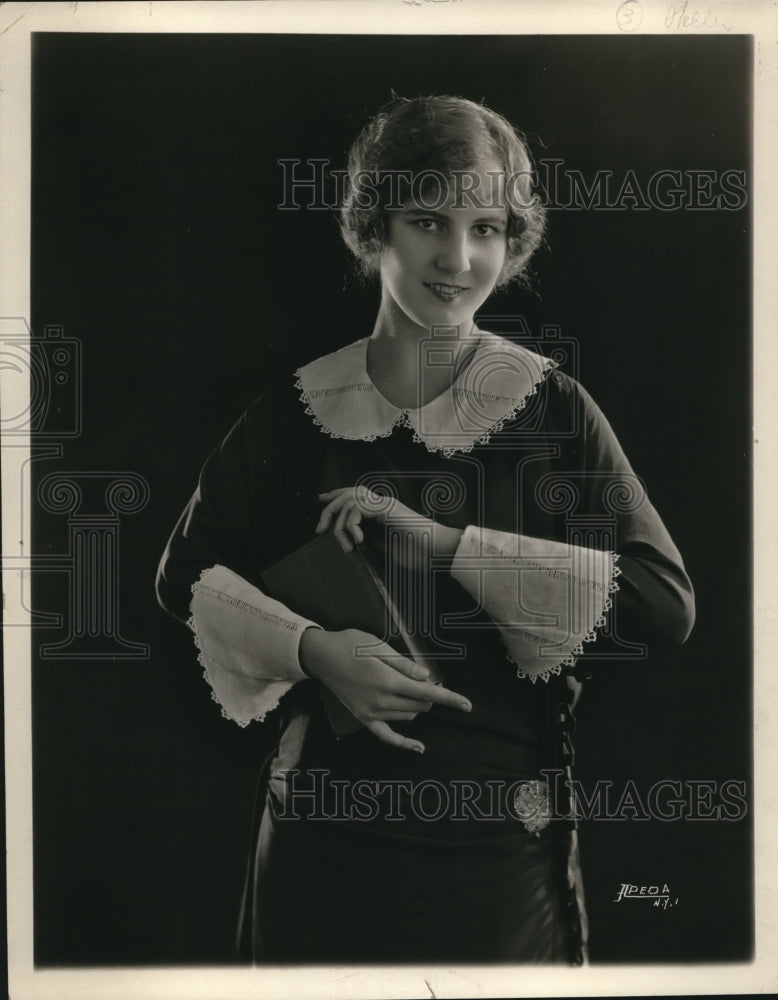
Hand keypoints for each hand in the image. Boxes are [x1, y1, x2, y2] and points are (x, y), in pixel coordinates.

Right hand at [299, 627, 470, 752]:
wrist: (321, 657)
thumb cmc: (350, 645)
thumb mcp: (378, 646)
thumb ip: (404, 665)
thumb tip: (427, 678)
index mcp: (388, 681)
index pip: (427, 693)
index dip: (450, 699)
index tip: (467, 705)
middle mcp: (381, 701)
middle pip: (420, 705)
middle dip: (431, 695)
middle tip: (427, 679)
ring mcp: (372, 712)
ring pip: (408, 716)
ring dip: (418, 706)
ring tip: (411, 689)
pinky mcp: (364, 718)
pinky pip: (387, 736)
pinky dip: (403, 743)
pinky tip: (418, 747)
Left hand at [316, 486, 422, 553]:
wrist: (437, 552)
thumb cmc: (417, 553)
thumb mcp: (384, 548)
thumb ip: (369, 540)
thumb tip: (350, 542)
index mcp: (381, 510)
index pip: (354, 494)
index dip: (336, 495)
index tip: (321, 500)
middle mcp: (382, 503)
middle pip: (347, 493)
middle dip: (329, 509)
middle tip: (319, 529)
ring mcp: (385, 504)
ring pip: (348, 501)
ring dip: (340, 525)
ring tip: (346, 545)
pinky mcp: (386, 509)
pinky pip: (357, 509)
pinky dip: (352, 526)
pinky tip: (360, 541)